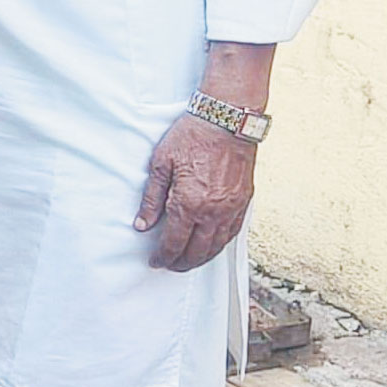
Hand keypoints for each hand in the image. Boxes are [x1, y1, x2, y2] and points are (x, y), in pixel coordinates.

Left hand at [135, 113, 257, 271]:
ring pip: (216, 246)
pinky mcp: (244, 202)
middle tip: (170, 265)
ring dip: (202, 258)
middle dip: (181, 263)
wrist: (227, 121)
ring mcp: (231, 208)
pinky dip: (220, 244)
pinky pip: (232, 232)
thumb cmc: (192, 137)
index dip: (163, 256)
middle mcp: (213, 211)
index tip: (156, 261)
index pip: (174, 242)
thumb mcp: (161, 164)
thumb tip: (142, 224)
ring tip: (188, 261)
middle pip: (196, 251)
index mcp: (189, 203)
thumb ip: (152, 199)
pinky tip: (211, 245)